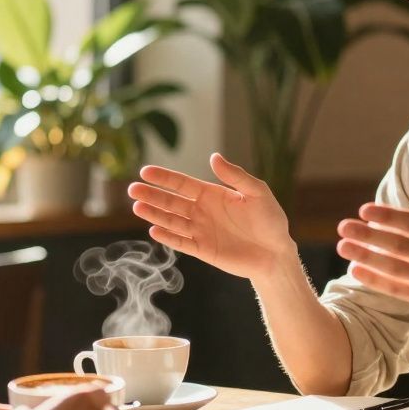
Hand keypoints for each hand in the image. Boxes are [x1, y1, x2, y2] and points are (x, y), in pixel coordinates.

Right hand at [128, 153, 296, 280]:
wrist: (276, 252)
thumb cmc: (270, 220)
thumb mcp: (257, 192)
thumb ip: (235, 176)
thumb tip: (213, 157)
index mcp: (212, 194)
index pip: (183, 184)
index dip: (164, 178)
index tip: (145, 171)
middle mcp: (202, 211)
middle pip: (171, 202)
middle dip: (152, 195)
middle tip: (132, 190)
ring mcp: (201, 231)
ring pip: (172, 221)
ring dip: (155, 214)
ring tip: (137, 207)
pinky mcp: (203, 250)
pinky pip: (182, 242)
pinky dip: (168, 237)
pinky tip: (154, 229)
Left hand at [336, 168, 408, 318]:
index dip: (388, 216)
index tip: (364, 210)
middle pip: (400, 245)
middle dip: (368, 236)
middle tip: (343, 227)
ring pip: (396, 268)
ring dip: (367, 258)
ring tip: (343, 247)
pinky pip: (400, 290)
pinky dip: (377, 281)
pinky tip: (356, 271)